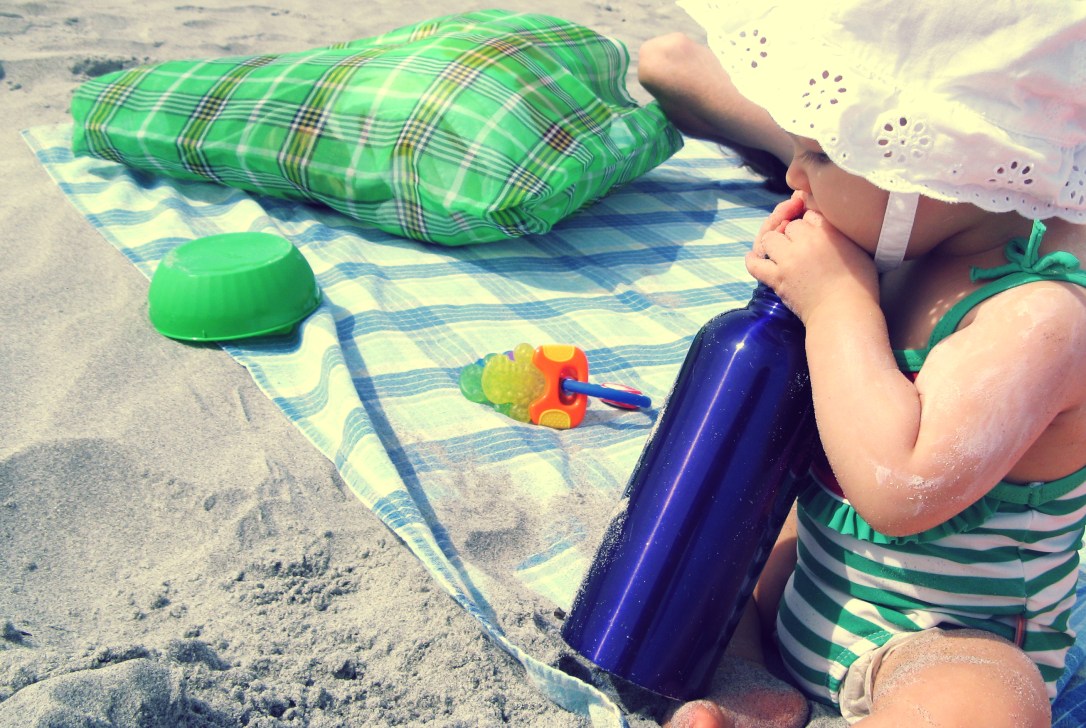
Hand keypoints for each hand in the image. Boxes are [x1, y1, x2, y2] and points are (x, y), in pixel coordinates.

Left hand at [747, 200, 878, 323]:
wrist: (844, 313)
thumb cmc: (858, 285)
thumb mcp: (857, 249)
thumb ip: (839, 234)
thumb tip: (823, 230)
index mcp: (828, 230)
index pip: (809, 214)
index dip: (810, 225)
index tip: (815, 237)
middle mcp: (806, 240)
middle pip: (790, 226)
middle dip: (794, 234)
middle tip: (803, 250)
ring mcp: (788, 259)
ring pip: (770, 238)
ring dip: (775, 243)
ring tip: (784, 253)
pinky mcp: (777, 277)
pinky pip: (755, 264)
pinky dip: (753, 260)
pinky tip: (755, 257)